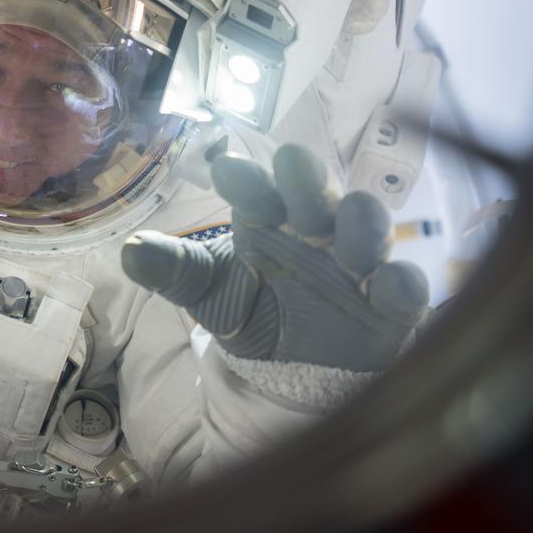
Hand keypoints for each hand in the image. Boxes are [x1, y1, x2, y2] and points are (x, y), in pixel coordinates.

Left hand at [122, 144, 427, 371]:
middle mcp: (315, 227)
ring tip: (341, 221)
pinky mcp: (392, 304)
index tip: (226, 170)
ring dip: (359, 220)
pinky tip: (388, 285)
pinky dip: (400, 283)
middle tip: (292, 165)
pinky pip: (404, 288)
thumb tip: (128, 250)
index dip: (245, 179)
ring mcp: (357, 261)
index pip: (256, 188)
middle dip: (307, 178)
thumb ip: (173, 271)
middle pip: (317, 192)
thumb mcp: (208, 292)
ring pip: (368, 226)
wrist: (295, 367)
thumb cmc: (254, 309)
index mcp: (269, 217)